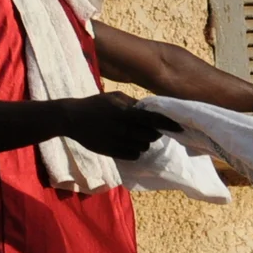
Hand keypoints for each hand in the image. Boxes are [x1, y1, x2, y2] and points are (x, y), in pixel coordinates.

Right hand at [58, 92, 182, 160]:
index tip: (180, 128)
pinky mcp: (111, 152)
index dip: (169, 124)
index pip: (155, 120)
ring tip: (136, 136)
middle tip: (150, 129)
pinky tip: (129, 144)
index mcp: (126, 113)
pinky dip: (135, 151)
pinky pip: (133, 155)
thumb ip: (134, 104)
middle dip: (154, 133)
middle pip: (152, 136)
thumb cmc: (95, 104)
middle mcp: (124, 128)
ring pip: (143, 147)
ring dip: (144, 142)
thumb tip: (152, 109)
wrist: (72, 119)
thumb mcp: (115, 97)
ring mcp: (118, 142)